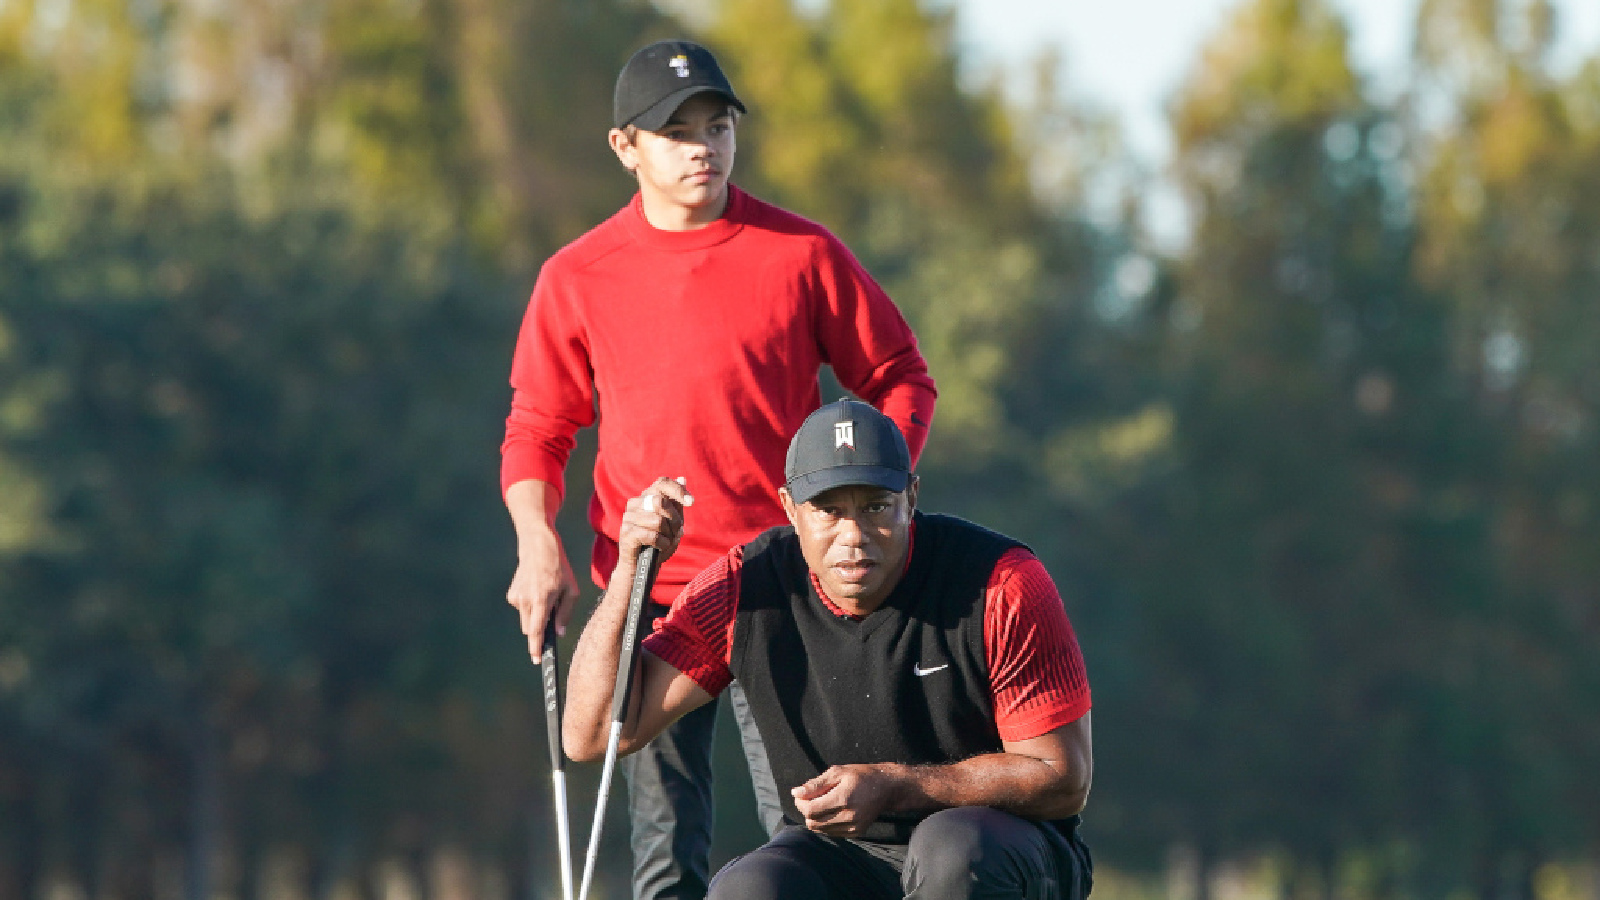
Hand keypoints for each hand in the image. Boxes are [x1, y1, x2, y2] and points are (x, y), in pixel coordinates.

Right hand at [507, 523, 578, 658]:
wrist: (537, 545)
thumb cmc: (558, 566)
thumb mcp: (571, 589)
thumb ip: (565, 613)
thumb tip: (559, 632)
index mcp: (542, 599)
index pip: (536, 630)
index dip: (536, 647)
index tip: (536, 660)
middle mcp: (526, 600)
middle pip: (530, 629)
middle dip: (540, 629)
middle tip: (552, 617)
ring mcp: (516, 597)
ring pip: (526, 620)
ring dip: (536, 616)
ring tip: (546, 595)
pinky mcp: (512, 594)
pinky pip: (523, 609)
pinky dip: (530, 606)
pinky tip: (537, 589)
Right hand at [617, 477, 693, 571]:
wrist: (640, 567)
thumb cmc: (657, 543)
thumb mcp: (672, 523)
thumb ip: (676, 503)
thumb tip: (682, 478)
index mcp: (646, 497)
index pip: (661, 483)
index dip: (678, 490)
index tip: (691, 502)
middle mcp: (634, 503)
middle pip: (661, 501)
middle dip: (675, 519)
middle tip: (676, 532)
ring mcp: (628, 517)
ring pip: (658, 520)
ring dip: (669, 535)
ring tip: (666, 542)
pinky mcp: (626, 533)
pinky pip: (653, 535)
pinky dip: (662, 544)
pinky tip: (660, 547)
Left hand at [791, 764, 902, 836]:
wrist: (887, 788)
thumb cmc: (861, 776)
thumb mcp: (838, 772)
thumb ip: (816, 784)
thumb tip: (795, 793)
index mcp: (843, 799)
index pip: (811, 810)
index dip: (800, 804)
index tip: (800, 795)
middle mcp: (849, 816)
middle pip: (813, 823)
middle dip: (807, 811)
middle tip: (811, 798)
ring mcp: (853, 826)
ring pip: (821, 830)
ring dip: (816, 818)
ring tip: (823, 803)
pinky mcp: (856, 832)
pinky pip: (831, 833)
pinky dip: (826, 823)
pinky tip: (832, 811)